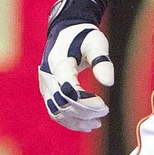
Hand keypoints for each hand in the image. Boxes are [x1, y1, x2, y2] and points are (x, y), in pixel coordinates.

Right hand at [37, 0, 113, 132]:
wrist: (66, 30)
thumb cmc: (83, 36)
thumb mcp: (96, 43)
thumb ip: (102, 61)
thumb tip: (109, 83)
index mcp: (58, 63)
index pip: (70, 91)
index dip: (87, 102)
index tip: (104, 105)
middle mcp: (47, 75)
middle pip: (63, 103)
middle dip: (84, 112)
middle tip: (104, 112)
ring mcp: (45, 84)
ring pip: (56, 110)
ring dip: (76, 120)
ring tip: (96, 123)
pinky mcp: (47, 90)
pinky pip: (54, 110)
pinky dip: (68, 120)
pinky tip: (85, 124)